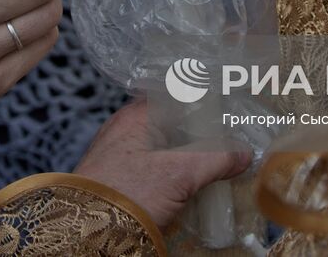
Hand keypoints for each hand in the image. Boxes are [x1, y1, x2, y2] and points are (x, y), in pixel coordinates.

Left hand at [74, 100, 251, 228]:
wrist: (84, 232)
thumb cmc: (126, 194)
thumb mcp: (179, 174)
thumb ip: (215, 159)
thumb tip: (243, 153)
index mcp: (135, 117)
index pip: (173, 95)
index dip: (201, 100)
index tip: (226, 106)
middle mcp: (125, 132)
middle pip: (170, 124)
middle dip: (198, 132)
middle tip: (228, 138)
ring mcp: (120, 158)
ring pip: (162, 149)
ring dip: (186, 156)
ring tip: (216, 163)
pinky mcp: (120, 182)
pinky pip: (154, 170)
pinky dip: (173, 175)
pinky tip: (190, 186)